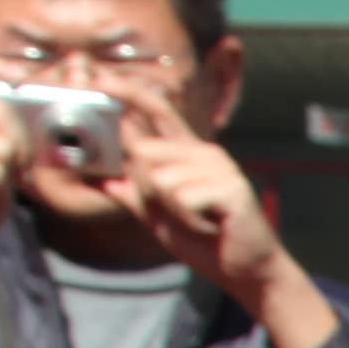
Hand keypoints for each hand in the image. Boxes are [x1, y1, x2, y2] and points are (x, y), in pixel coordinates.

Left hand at [99, 88, 340, 347]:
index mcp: (187, 154)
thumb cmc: (205, 243)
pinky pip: (182, 198)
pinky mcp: (231, 187)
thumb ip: (135, 195)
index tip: (101, 75)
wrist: (247, 271)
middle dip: (146, 190)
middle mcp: (204, 152)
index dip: (130, 92)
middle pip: (145, 153)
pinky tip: (210, 225)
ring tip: (198, 221)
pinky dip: (188, 219)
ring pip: (160, 179)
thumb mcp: (159, 218)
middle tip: (178, 213)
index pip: (157, 111)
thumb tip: (106, 181)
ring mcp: (220, 167)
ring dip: (170, 210)